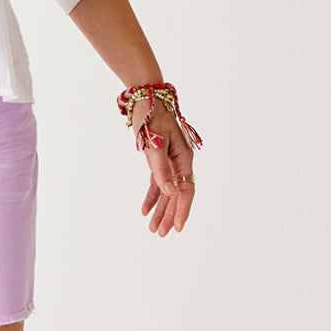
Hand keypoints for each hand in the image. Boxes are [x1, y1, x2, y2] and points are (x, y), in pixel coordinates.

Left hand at [130, 100, 195, 236]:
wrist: (144, 96)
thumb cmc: (151, 115)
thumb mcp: (155, 142)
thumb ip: (161, 168)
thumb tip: (169, 192)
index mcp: (184, 157)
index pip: (187, 189)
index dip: (182, 209)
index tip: (178, 227)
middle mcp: (179, 161)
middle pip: (177, 193)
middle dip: (170, 214)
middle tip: (161, 234)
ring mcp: (169, 160)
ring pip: (167, 190)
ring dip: (160, 209)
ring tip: (153, 228)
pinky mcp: (158, 158)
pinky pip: (157, 182)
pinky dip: (151, 195)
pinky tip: (145, 210)